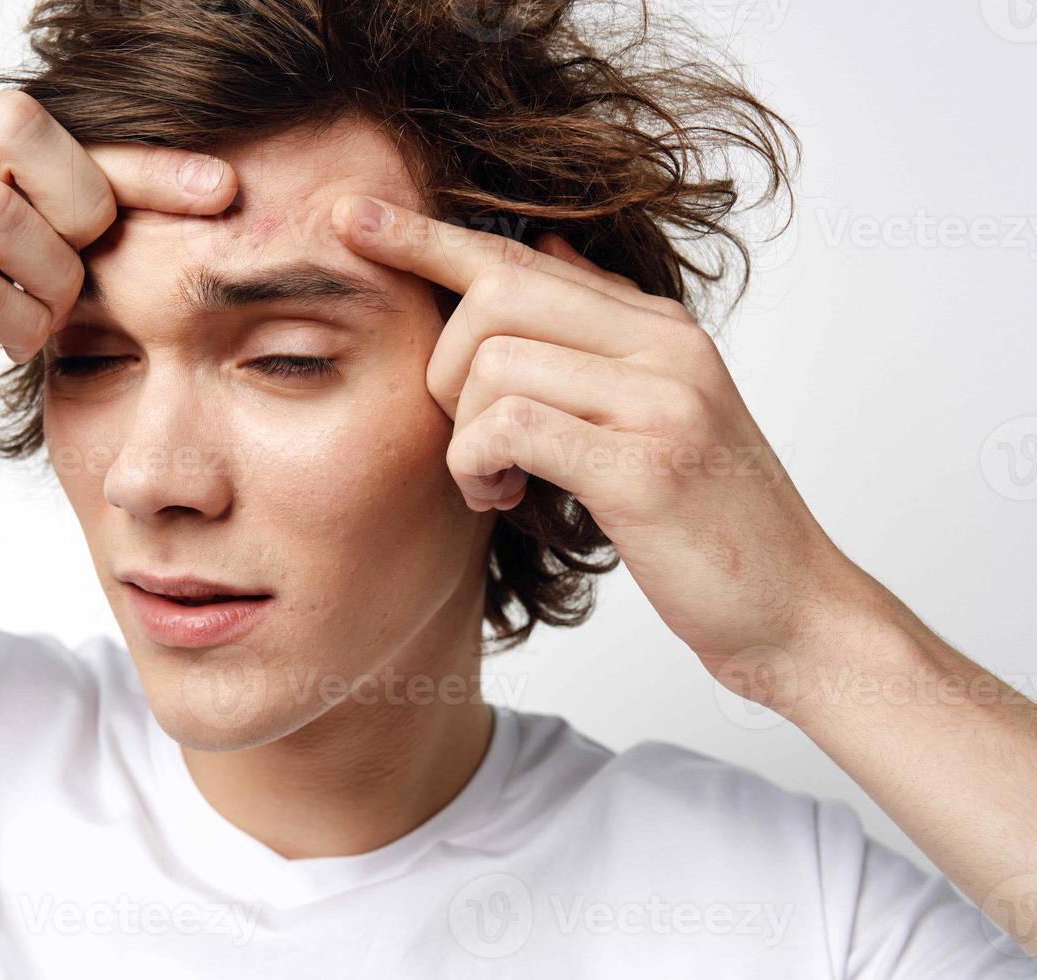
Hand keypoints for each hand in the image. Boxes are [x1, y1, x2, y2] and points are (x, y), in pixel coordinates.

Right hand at [0, 89, 236, 488]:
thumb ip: (24, 238)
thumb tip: (129, 223)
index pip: (48, 127)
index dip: (141, 158)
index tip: (220, 189)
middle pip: (20, 127)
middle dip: (80, 203)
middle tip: (75, 272)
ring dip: (50, 279)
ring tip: (42, 322)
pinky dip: (14, 325)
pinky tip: (10, 348)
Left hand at [331, 193, 855, 688]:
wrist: (794, 612)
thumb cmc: (708, 520)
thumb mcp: (660, 409)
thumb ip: (598, 333)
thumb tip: (540, 251)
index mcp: (659, 327)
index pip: (522, 256)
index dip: (427, 237)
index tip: (352, 221)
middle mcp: (664, 345)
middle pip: (492, 295)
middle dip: (444, 368)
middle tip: (466, 436)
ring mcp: (659, 400)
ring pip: (491, 365)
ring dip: (464, 437)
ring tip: (497, 485)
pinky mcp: (642, 466)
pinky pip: (506, 425)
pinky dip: (478, 464)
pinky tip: (505, 499)